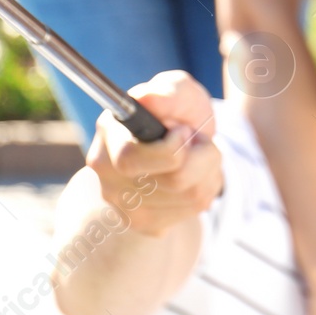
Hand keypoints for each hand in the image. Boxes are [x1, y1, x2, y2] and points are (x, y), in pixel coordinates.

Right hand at [85, 70, 222, 237]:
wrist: (182, 145)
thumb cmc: (176, 112)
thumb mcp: (177, 90)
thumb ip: (167, 91)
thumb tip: (146, 99)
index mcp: (108, 138)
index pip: (131, 159)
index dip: (169, 148)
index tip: (184, 130)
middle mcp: (107, 176)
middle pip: (173, 180)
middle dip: (200, 156)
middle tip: (194, 139)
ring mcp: (124, 206)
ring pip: (191, 195)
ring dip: (208, 169)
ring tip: (196, 154)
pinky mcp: (146, 224)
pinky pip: (194, 208)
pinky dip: (206, 186)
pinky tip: (194, 174)